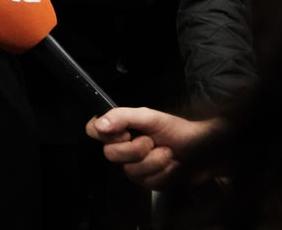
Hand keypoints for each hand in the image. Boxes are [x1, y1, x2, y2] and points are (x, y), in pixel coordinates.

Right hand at [85, 107, 218, 188]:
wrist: (206, 150)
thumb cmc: (179, 130)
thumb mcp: (151, 117)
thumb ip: (122, 116)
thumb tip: (99, 124)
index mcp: (121, 128)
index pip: (93, 129)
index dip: (105, 134)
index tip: (125, 132)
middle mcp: (123, 147)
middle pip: (109, 154)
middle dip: (136, 149)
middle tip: (153, 141)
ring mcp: (134, 166)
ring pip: (129, 171)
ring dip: (155, 162)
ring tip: (169, 153)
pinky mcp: (148, 182)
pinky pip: (147, 182)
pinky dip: (164, 173)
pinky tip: (173, 165)